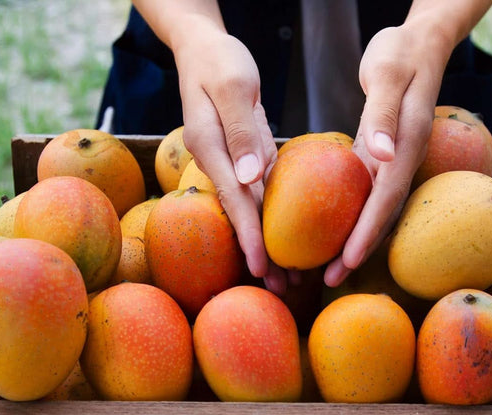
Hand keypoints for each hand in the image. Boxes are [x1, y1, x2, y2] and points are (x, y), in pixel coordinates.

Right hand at [173, 24, 286, 293]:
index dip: (248, 235)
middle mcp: (216, 161)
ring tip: (287, 276)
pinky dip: (272, 216)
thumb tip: (250, 178)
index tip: (261, 267)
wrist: (204, 49)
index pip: (233, 199)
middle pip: (240, 214)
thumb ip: (240, 131)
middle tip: (281, 288)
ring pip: (250, 208)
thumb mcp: (232, 85)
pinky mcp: (242, 155)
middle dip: (258, 252)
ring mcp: (229, 161)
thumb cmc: (219, 61)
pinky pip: (259, 191)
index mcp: (210, 148)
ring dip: (267, 241)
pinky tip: (287, 237)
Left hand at [323, 23, 452, 286]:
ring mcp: (393, 157)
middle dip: (359, 248)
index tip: (348, 261)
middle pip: (382, 212)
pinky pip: (366, 191)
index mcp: (406, 143)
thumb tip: (382, 155)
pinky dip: (351, 215)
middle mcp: (402, 157)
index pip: (387, 197)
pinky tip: (332, 231)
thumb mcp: (389, 73)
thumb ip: (384, 114)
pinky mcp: (381, 152)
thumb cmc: (401, 51)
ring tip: (328, 267)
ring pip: (375, 207)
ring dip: (354, 238)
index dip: (368, 232)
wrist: (420, 41)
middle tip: (330, 279)